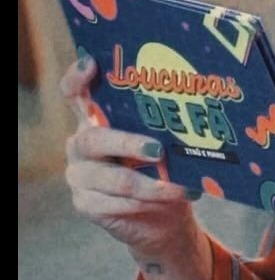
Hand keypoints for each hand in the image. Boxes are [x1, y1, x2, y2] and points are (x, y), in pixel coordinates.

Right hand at [60, 53, 206, 262]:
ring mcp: (79, 175)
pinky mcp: (85, 204)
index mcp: (94, 120)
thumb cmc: (162, 169)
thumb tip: (195, 109)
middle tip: (158, 150)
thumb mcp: (162, 142)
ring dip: (149, 184)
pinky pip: (113, 204)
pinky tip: (166, 201)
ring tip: (177, 187)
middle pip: (94, 139)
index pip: (74, 94)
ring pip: (111, 178)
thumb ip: (161, 125)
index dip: (76, 78)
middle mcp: (80, 144)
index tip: (90, 62)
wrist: (160, 217)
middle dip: (128, 144)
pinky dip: (143, 203)